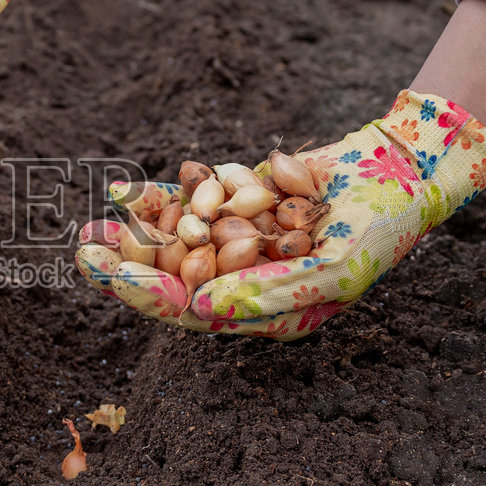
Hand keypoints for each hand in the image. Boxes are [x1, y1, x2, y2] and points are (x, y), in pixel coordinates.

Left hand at [74, 90, 485, 339]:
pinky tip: (124, 190)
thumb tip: (202, 309)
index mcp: (266, 313)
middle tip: (84, 253)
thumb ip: (272, 292)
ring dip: (135, 236)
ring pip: (177, 243)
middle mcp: (247, 283)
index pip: (196, 312)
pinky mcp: (241, 204)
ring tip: (91, 229)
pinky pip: (193, 204)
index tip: (108, 276)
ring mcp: (242, 241)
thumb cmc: (378, 230)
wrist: (402, 171)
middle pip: (175, 281)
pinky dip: (161, 198)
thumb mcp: (335, 270)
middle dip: (129, 268)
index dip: (149, 294)